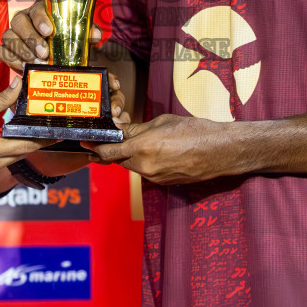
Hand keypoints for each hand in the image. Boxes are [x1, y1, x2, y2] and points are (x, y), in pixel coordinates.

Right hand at [0, 0, 103, 68]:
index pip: (36, 8)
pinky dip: (12, 60)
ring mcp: (12, 34)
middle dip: (30, 38)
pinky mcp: (6, 50)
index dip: (40, 18)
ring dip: (22, 51)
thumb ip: (86, 33)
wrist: (55, 58)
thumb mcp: (78, 36)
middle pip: (18, 22)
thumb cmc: (66, 42)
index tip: (49, 31)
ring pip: (8, 37)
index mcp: (40, 10)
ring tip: (37, 63)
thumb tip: (95, 35)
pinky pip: (1, 52)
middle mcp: (24, 19)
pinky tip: (25, 68)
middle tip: (44, 53)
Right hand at [0, 78, 47, 179]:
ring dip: (17, 147)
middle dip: (31, 142)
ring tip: (26, 132)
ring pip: (9, 160)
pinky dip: (4, 152)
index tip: (57, 135)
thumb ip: (0, 100)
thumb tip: (18, 86)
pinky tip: (4, 139)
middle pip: (20, 154)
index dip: (44, 141)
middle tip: (44, 129)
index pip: (26, 147)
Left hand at [89, 113, 241, 183]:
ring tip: (148, 141)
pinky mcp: (164, 183)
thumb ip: (138, 130)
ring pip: (133, 166)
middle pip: (119, 160)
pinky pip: (146, 172)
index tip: (86, 143)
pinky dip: (146, 162)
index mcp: (142, 148)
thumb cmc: (194, 131)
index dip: (94, 148)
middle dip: (116, 149)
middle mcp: (145, 167)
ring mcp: (154, 178)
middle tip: (119, 136)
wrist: (220, 151)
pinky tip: (160, 151)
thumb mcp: (162, 122)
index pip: (108, 153)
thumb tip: (122, 131)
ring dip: (132, 155)